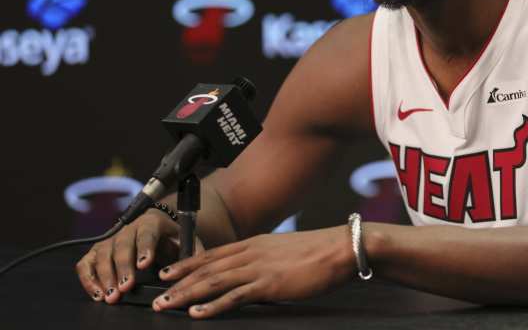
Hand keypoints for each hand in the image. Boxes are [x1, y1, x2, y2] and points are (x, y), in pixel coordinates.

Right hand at [74, 208, 200, 303]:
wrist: (156, 227)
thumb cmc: (171, 237)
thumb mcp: (185, 240)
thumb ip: (192, 252)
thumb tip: (195, 267)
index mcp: (152, 223)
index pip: (148, 234)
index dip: (145, 248)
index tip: (145, 265)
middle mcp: (128, 228)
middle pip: (122, 246)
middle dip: (123, 268)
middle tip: (125, 288)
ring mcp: (110, 239)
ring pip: (103, 255)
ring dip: (105, 277)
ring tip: (111, 296)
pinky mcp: (97, 251)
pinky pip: (86, 263)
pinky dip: (88, 279)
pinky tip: (97, 294)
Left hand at [151, 227, 354, 317]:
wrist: (340, 248)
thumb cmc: (318, 252)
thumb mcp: (284, 252)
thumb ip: (265, 260)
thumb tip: (253, 275)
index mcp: (254, 244)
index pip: (213, 254)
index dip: (187, 264)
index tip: (168, 273)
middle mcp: (251, 253)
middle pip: (207, 268)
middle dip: (179, 282)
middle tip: (157, 296)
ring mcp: (259, 268)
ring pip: (214, 281)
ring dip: (187, 294)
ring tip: (167, 305)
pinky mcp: (269, 284)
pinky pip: (235, 296)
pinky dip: (213, 305)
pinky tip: (198, 313)